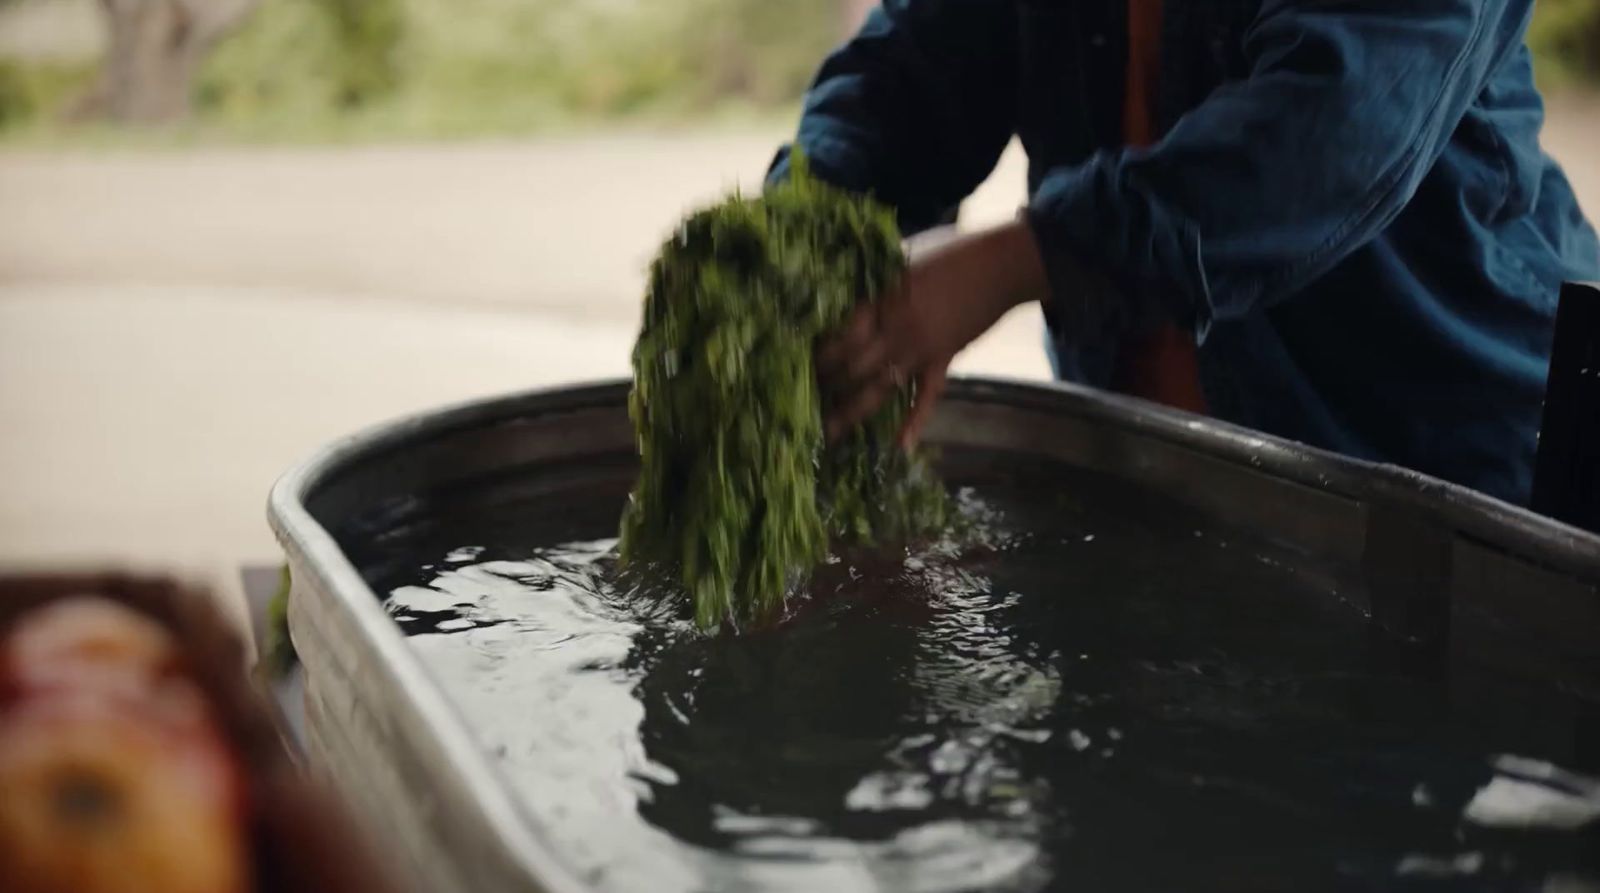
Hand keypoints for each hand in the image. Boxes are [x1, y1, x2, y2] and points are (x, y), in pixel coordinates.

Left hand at [817, 219, 1049, 446]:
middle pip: (851, 366)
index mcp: (881, 302)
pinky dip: (913, 423)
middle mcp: (894, 330)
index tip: (799, 366)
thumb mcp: (903, 268)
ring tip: (828, 433)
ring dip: (851, 411)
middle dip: (825, 386)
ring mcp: (920, 350)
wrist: (998, 268)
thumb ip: (878, 292)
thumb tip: (850, 307)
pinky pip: (925, 398)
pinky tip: (898, 448)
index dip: (819, 355)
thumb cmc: (952, 258)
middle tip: (802, 406)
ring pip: (878, 388)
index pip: (840, 336)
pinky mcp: (944, 361)